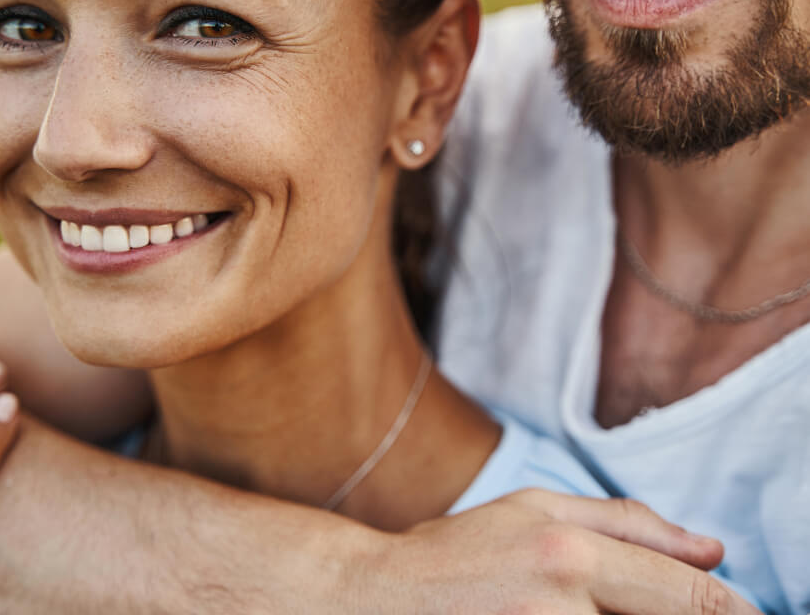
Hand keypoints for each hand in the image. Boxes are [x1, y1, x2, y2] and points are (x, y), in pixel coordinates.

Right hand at [367, 488, 760, 613]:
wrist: (381, 601)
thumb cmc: (457, 552)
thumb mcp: (535, 510)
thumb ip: (627, 522)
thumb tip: (712, 549)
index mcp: (568, 552)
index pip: (687, 595)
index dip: (732, 612)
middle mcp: (560, 606)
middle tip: (657, 606)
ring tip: (592, 606)